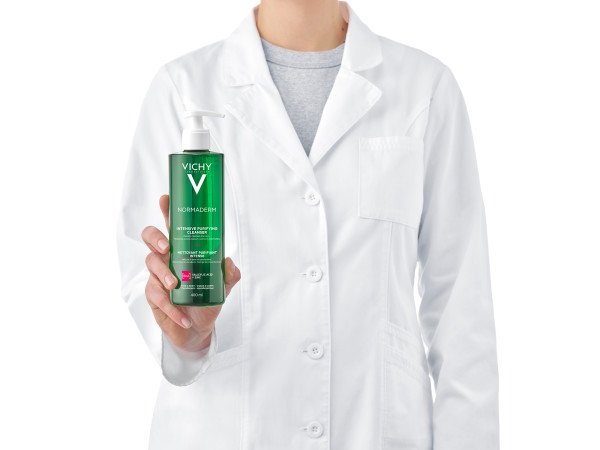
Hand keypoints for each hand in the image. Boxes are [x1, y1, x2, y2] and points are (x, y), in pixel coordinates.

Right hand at [141, 194, 240, 352]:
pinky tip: (183, 317)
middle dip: (155, 238)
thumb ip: (229, 273)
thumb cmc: (206, 299)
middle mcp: (166, 258)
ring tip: (176, 285)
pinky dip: (172, 308)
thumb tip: (229, 261)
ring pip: (150, 265)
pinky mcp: (153, 296)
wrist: (197, 329)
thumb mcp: (223, 285)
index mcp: (182, 249)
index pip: (171, 225)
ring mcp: (156, 276)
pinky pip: (157, 297)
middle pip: (150, 238)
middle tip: (166, 247)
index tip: (165, 199)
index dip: (166, 211)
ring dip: (163, 274)